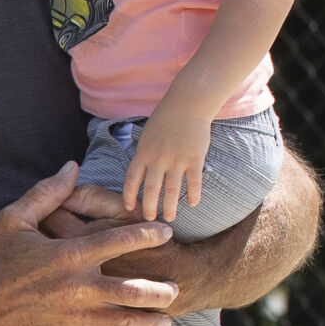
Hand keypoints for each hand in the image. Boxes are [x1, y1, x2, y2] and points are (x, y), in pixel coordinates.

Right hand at [0, 162, 177, 325]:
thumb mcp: (13, 220)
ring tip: (166, 318)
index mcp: (67, 255)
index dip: (147, 233)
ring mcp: (73, 316)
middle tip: (175, 287)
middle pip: (133, 291)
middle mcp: (76, 288)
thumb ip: (47, 194)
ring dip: (149, 321)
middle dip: (160, 290)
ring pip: (123, 322)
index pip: (119, 240)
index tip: (165, 231)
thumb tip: (72, 168)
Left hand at [123, 106, 212, 221]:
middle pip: (151, 189)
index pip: (132, 179)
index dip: (129, 195)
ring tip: (170, 218)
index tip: (129, 207)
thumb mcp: (147, 136)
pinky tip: (193, 204)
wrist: (187, 105)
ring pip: (172, 190)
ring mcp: (177, 160)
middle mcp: (158, 159)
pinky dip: (193, 194)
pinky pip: (194, 181)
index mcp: (143, 153)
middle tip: (150, 219)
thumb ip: (144, 155)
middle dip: (150, 207)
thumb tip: (141, 172)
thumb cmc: (165, 119)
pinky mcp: (195, 159)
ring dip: (171, 206)